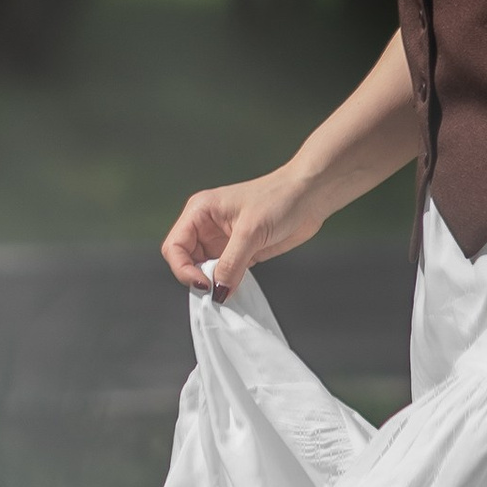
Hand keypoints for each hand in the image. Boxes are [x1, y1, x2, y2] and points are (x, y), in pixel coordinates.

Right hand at [161, 169, 319, 298]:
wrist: (311, 195)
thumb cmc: (279, 198)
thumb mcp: (251, 231)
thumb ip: (231, 263)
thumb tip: (217, 291)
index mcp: (200, 212)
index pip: (174, 246)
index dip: (183, 268)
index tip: (203, 283)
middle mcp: (207, 226)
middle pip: (186, 260)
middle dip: (196, 278)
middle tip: (215, 290)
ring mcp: (224, 241)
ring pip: (205, 270)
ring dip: (213, 283)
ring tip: (226, 292)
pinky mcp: (241, 252)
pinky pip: (225, 274)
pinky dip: (227, 284)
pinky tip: (236, 290)